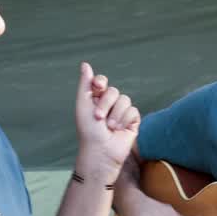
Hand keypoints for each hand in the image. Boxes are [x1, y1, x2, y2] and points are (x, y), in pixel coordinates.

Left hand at [74, 62, 139, 182]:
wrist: (101, 151)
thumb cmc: (88, 131)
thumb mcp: (83, 106)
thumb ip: (85, 85)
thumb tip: (85, 64)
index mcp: (95, 99)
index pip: (101, 82)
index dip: (100, 82)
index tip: (97, 86)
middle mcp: (109, 105)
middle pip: (113, 91)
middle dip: (105, 104)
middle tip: (98, 118)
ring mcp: (121, 113)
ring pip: (125, 100)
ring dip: (115, 115)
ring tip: (109, 128)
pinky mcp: (132, 121)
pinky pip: (133, 111)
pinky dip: (124, 120)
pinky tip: (119, 130)